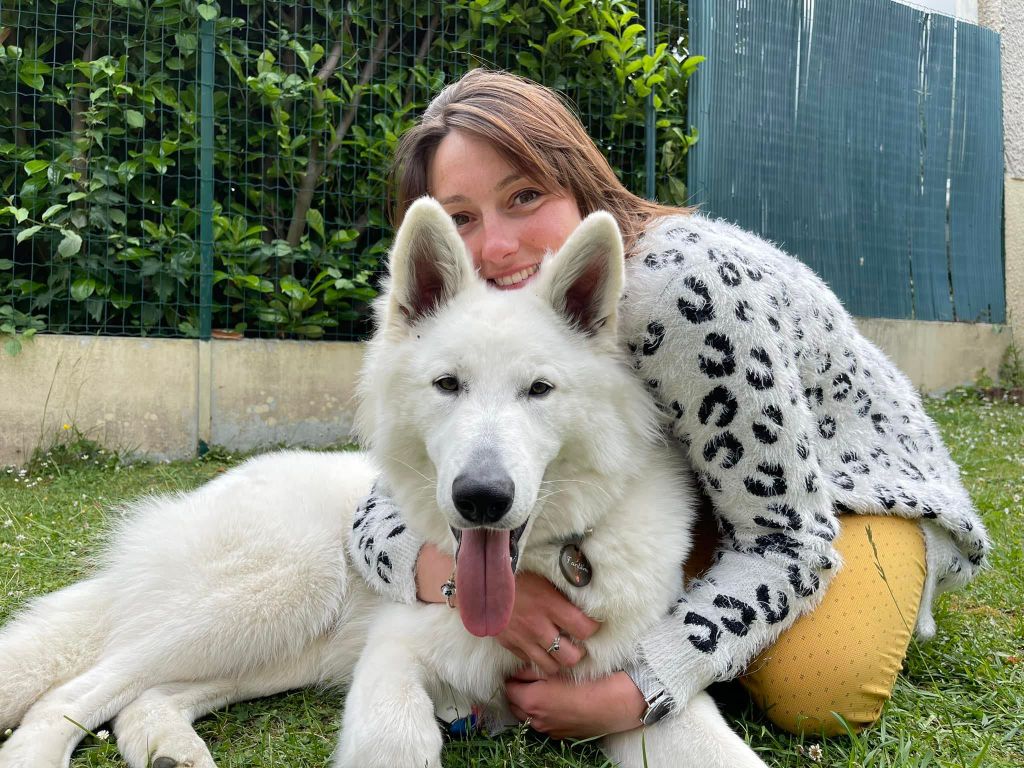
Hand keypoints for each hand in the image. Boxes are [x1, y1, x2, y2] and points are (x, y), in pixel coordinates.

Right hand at [493, 571, 597, 675]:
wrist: (481, 580)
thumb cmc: (516, 573)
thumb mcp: (542, 576)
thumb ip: (561, 592)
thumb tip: (584, 600)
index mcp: (549, 605)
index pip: (584, 629)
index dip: (593, 628)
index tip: (592, 623)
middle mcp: (538, 626)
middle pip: (570, 657)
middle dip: (579, 651)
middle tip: (577, 641)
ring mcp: (522, 639)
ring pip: (551, 666)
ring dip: (559, 660)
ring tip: (561, 649)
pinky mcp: (509, 645)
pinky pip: (531, 662)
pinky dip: (539, 659)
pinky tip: (541, 648)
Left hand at [505, 668, 645, 738]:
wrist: (617, 703)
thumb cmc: (588, 681)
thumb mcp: (557, 669)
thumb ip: (532, 669)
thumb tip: (518, 669)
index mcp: (530, 701)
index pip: (508, 688)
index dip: (513, 676)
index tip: (520, 667)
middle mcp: (535, 720)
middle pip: (515, 704)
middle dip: (518, 691)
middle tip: (529, 676)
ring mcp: (549, 730)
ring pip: (528, 716)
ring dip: (529, 703)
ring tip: (542, 687)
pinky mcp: (562, 734)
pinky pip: (544, 723)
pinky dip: (543, 713)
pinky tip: (556, 701)